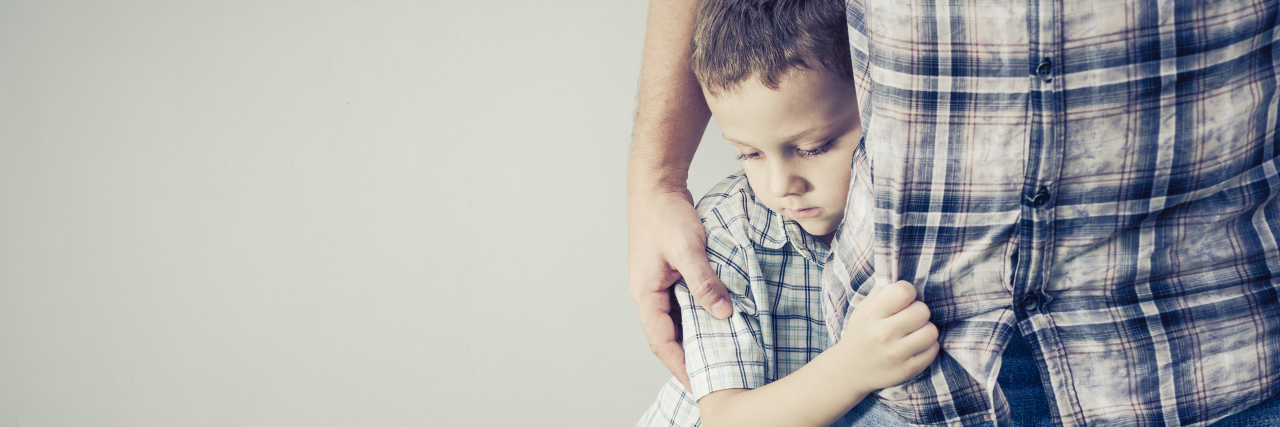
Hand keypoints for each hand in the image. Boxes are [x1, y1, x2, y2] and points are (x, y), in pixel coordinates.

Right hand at [628, 188, 732, 390]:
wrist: (657, 187)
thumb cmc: (665, 215)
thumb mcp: (687, 249)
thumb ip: (704, 282)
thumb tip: (722, 313)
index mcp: (646, 294)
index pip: (662, 341)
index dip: (680, 365)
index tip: (699, 384)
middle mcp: (649, 295)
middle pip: (668, 336)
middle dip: (688, 358)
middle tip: (714, 376)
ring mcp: (658, 286)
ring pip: (677, 322)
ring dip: (695, 337)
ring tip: (719, 355)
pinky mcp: (669, 276)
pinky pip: (683, 305)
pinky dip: (699, 317)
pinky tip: (717, 322)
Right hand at [832, 280, 939, 392]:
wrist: (849, 370)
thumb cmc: (860, 334)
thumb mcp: (862, 310)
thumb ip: (881, 292)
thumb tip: (903, 275)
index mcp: (871, 315)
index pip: (904, 292)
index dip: (908, 292)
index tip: (903, 299)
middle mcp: (883, 334)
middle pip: (922, 311)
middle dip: (918, 312)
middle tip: (909, 318)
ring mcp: (896, 354)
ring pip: (931, 331)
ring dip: (925, 330)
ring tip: (913, 333)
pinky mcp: (908, 370)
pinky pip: (933, 350)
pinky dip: (928, 346)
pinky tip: (915, 346)